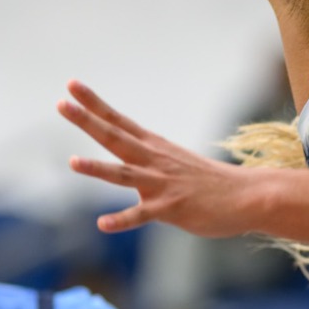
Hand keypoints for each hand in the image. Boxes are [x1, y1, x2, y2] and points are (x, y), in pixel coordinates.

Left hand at [59, 81, 260, 236]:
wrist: (247, 195)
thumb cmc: (209, 182)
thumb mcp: (174, 162)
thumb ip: (148, 160)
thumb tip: (129, 158)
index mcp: (153, 147)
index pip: (118, 120)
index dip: (94, 104)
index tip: (71, 85)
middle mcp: (154, 160)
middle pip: (114, 137)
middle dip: (86, 121)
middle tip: (61, 104)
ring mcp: (162, 183)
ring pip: (124, 174)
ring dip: (98, 169)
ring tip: (72, 162)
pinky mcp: (171, 208)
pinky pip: (142, 215)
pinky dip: (121, 219)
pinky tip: (102, 223)